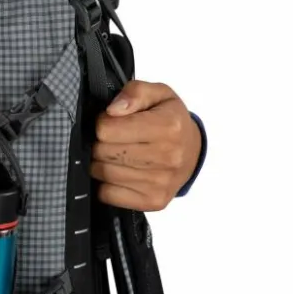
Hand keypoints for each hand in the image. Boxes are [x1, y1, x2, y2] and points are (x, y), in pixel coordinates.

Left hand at [91, 81, 201, 211]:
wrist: (192, 154)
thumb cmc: (171, 121)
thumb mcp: (159, 94)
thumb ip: (135, 92)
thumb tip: (112, 110)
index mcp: (168, 126)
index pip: (107, 129)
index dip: (103, 123)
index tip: (113, 122)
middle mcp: (167, 156)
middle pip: (102, 152)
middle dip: (100, 144)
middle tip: (113, 140)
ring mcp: (160, 182)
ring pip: (102, 173)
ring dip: (102, 163)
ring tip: (117, 155)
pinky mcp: (152, 201)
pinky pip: (107, 195)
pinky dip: (106, 184)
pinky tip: (119, 173)